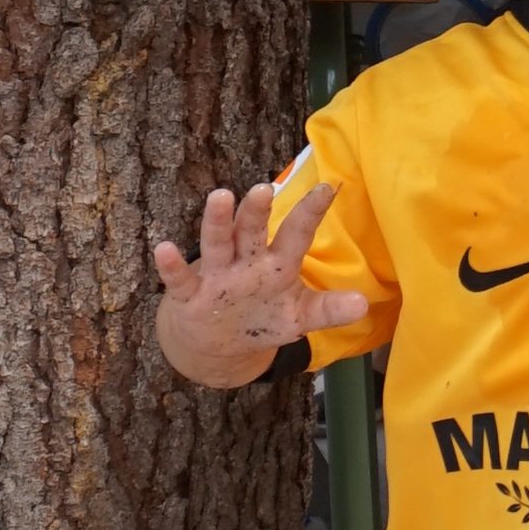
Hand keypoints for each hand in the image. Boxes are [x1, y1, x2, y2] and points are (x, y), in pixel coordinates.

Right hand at [153, 180, 365, 383]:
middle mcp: (246, 262)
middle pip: (252, 232)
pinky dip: (171, 265)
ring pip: (218, 244)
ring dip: (218, 222)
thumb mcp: (299, 316)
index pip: (296, 235)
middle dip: (257, 212)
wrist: (217, 341)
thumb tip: (364, 303)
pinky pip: (180, 279)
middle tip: (264, 189)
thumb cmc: (262, 317)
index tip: (329, 188)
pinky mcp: (191, 295)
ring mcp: (218, 276)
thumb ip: (328, 310)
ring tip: (220, 197)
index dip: (310, 213)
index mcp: (277, 265)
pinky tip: (164, 248)